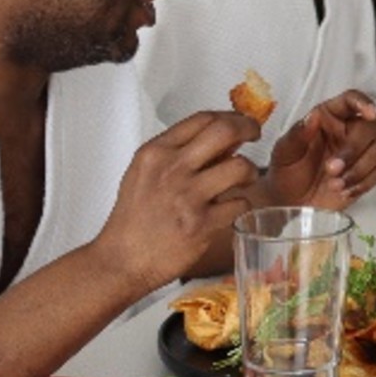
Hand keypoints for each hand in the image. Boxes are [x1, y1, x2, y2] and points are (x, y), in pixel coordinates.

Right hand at [95, 111, 259, 293]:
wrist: (120, 260)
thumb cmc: (134, 219)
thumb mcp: (146, 174)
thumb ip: (180, 153)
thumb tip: (223, 139)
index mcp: (156, 153)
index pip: (202, 118)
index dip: (230, 116)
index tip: (240, 121)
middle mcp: (171, 169)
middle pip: (224, 131)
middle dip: (248, 128)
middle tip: (254, 135)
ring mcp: (187, 197)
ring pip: (240, 166)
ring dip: (250, 171)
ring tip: (246, 179)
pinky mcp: (201, 225)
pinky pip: (240, 204)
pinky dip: (241, 205)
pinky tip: (231, 209)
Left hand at [267, 89, 375, 206]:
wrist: (291, 204)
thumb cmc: (286, 173)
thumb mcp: (284, 153)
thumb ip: (297, 134)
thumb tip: (313, 117)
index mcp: (328, 119)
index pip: (350, 101)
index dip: (363, 102)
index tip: (370, 113)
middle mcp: (347, 133)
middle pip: (368, 129)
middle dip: (352, 151)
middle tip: (331, 169)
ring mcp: (360, 154)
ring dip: (357, 171)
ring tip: (334, 185)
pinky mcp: (367, 174)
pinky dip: (363, 184)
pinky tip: (345, 191)